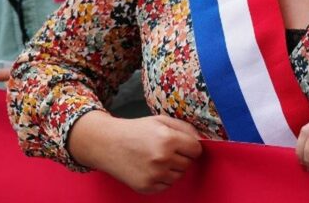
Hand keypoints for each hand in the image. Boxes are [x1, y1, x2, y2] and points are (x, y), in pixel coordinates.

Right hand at [68, 111, 202, 192]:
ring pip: (178, 176)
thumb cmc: (136, 130)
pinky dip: (163, 179)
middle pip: (188, 164)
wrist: (107, 144)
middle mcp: (162, 159)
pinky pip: (166, 186)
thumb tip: (201, 139)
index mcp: (168, 139)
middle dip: (181, 157)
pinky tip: (151, 168)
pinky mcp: (146, 187)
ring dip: (172, 168)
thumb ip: (184, 128)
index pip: (196, 150)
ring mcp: (154, 175)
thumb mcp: (161, 120)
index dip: (190, 146)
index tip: (183, 145)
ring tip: (157, 158)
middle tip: (166, 150)